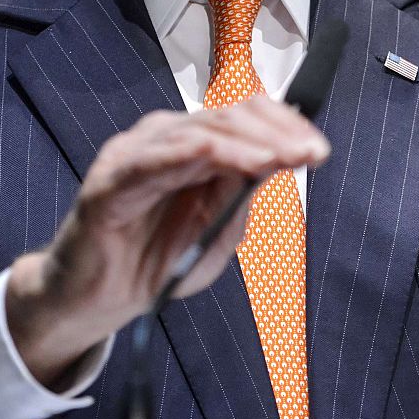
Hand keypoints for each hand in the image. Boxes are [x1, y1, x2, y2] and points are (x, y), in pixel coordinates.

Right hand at [5, 98, 329, 387]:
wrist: (99, 301)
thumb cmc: (157, 262)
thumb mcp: (218, 229)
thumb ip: (241, 193)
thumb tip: (278, 160)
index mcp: (192, 144)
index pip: (244, 116)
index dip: (284, 126)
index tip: (318, 150)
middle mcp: (165, 137)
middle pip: (227, 117)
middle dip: (275, 134)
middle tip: (311, 153)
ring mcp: (136, 152)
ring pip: (199, 131)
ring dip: (246, 143)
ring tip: (280, 158)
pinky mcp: (110, 178)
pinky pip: (155, 157)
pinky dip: (196, 153)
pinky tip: (228, 159)